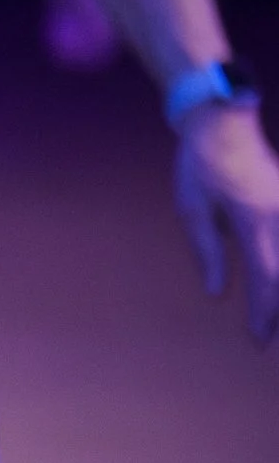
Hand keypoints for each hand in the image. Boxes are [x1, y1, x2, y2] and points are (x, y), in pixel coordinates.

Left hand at [175, 102, 278, 344]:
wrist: (223, 121)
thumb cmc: (200, 165)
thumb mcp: (192, 208)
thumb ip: (207, 251)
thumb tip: (217, 292)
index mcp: (251, 218)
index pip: (263, 274)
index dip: (262, 310)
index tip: (257, 338)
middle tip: (267, 340)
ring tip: (275, 320)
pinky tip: (275, 281)